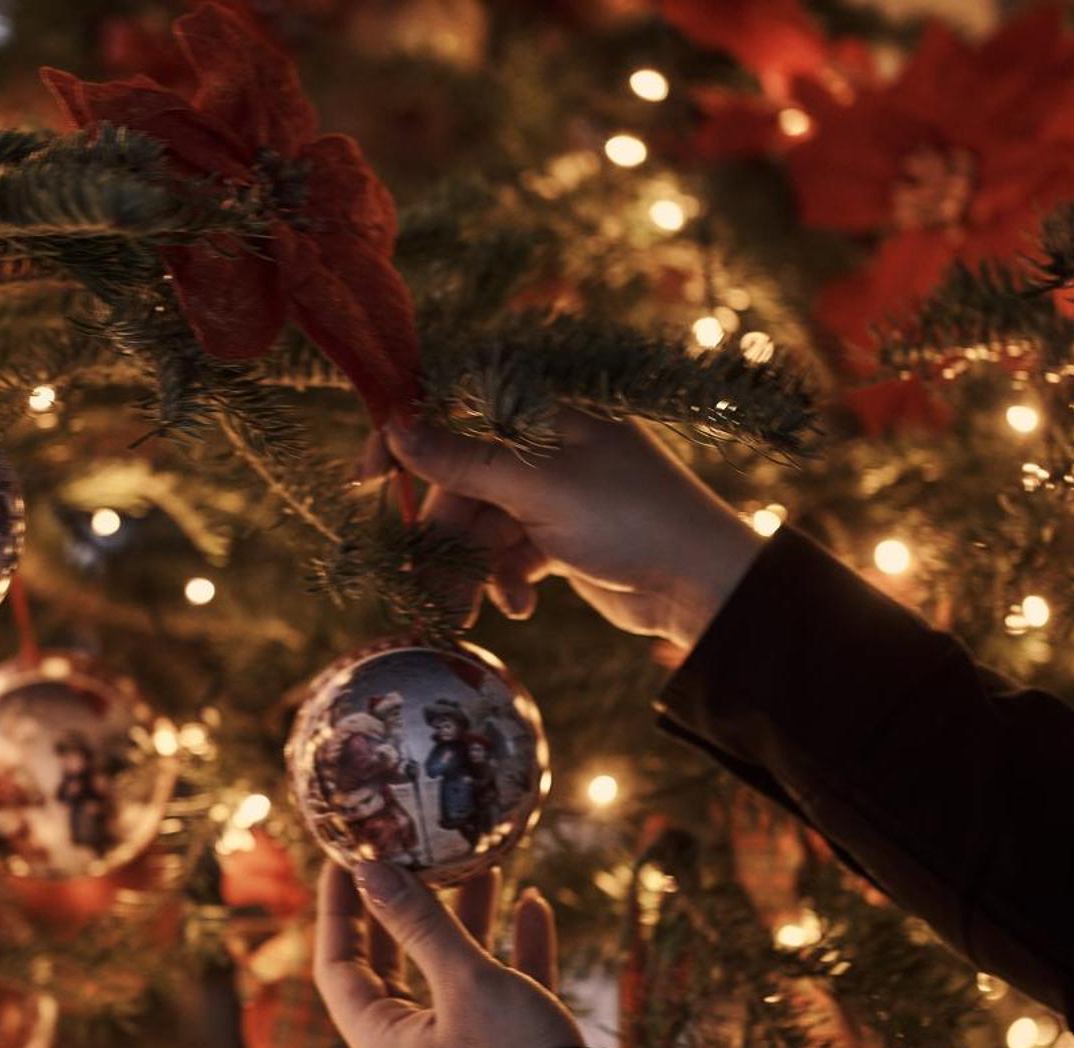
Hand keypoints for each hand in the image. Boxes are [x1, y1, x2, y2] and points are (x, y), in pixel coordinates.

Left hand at [313, 860, 580, 1047]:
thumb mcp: (465, 981)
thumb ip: (419, 923)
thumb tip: (370, 871)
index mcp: (382, 1040)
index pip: (337, 964)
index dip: (338, 908)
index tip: (345, 855)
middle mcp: (413, 1047)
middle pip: (392, 965)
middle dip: (405, 907)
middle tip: (405, 855)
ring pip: (451, 972)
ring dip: (466, 920)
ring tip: (480, 864)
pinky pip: (502, 990)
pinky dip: (514, 949)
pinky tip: (533, 905)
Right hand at [370, 409, 763, 648]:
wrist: (704, 587)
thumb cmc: (633, 518)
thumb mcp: (541, 488)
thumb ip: (465, 460)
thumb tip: (395, 427)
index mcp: (547, 414)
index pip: (458, 406)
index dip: (409, 436)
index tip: (369, 478)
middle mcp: (547, 448)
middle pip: (462, 481)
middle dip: (441, 536)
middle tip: (417, 583)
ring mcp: (554, 495)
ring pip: (481, 526)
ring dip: (468, 571)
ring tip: (458, 616)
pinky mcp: (560, 540)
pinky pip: (510, 555)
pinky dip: (508, 583)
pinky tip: (522, 609)